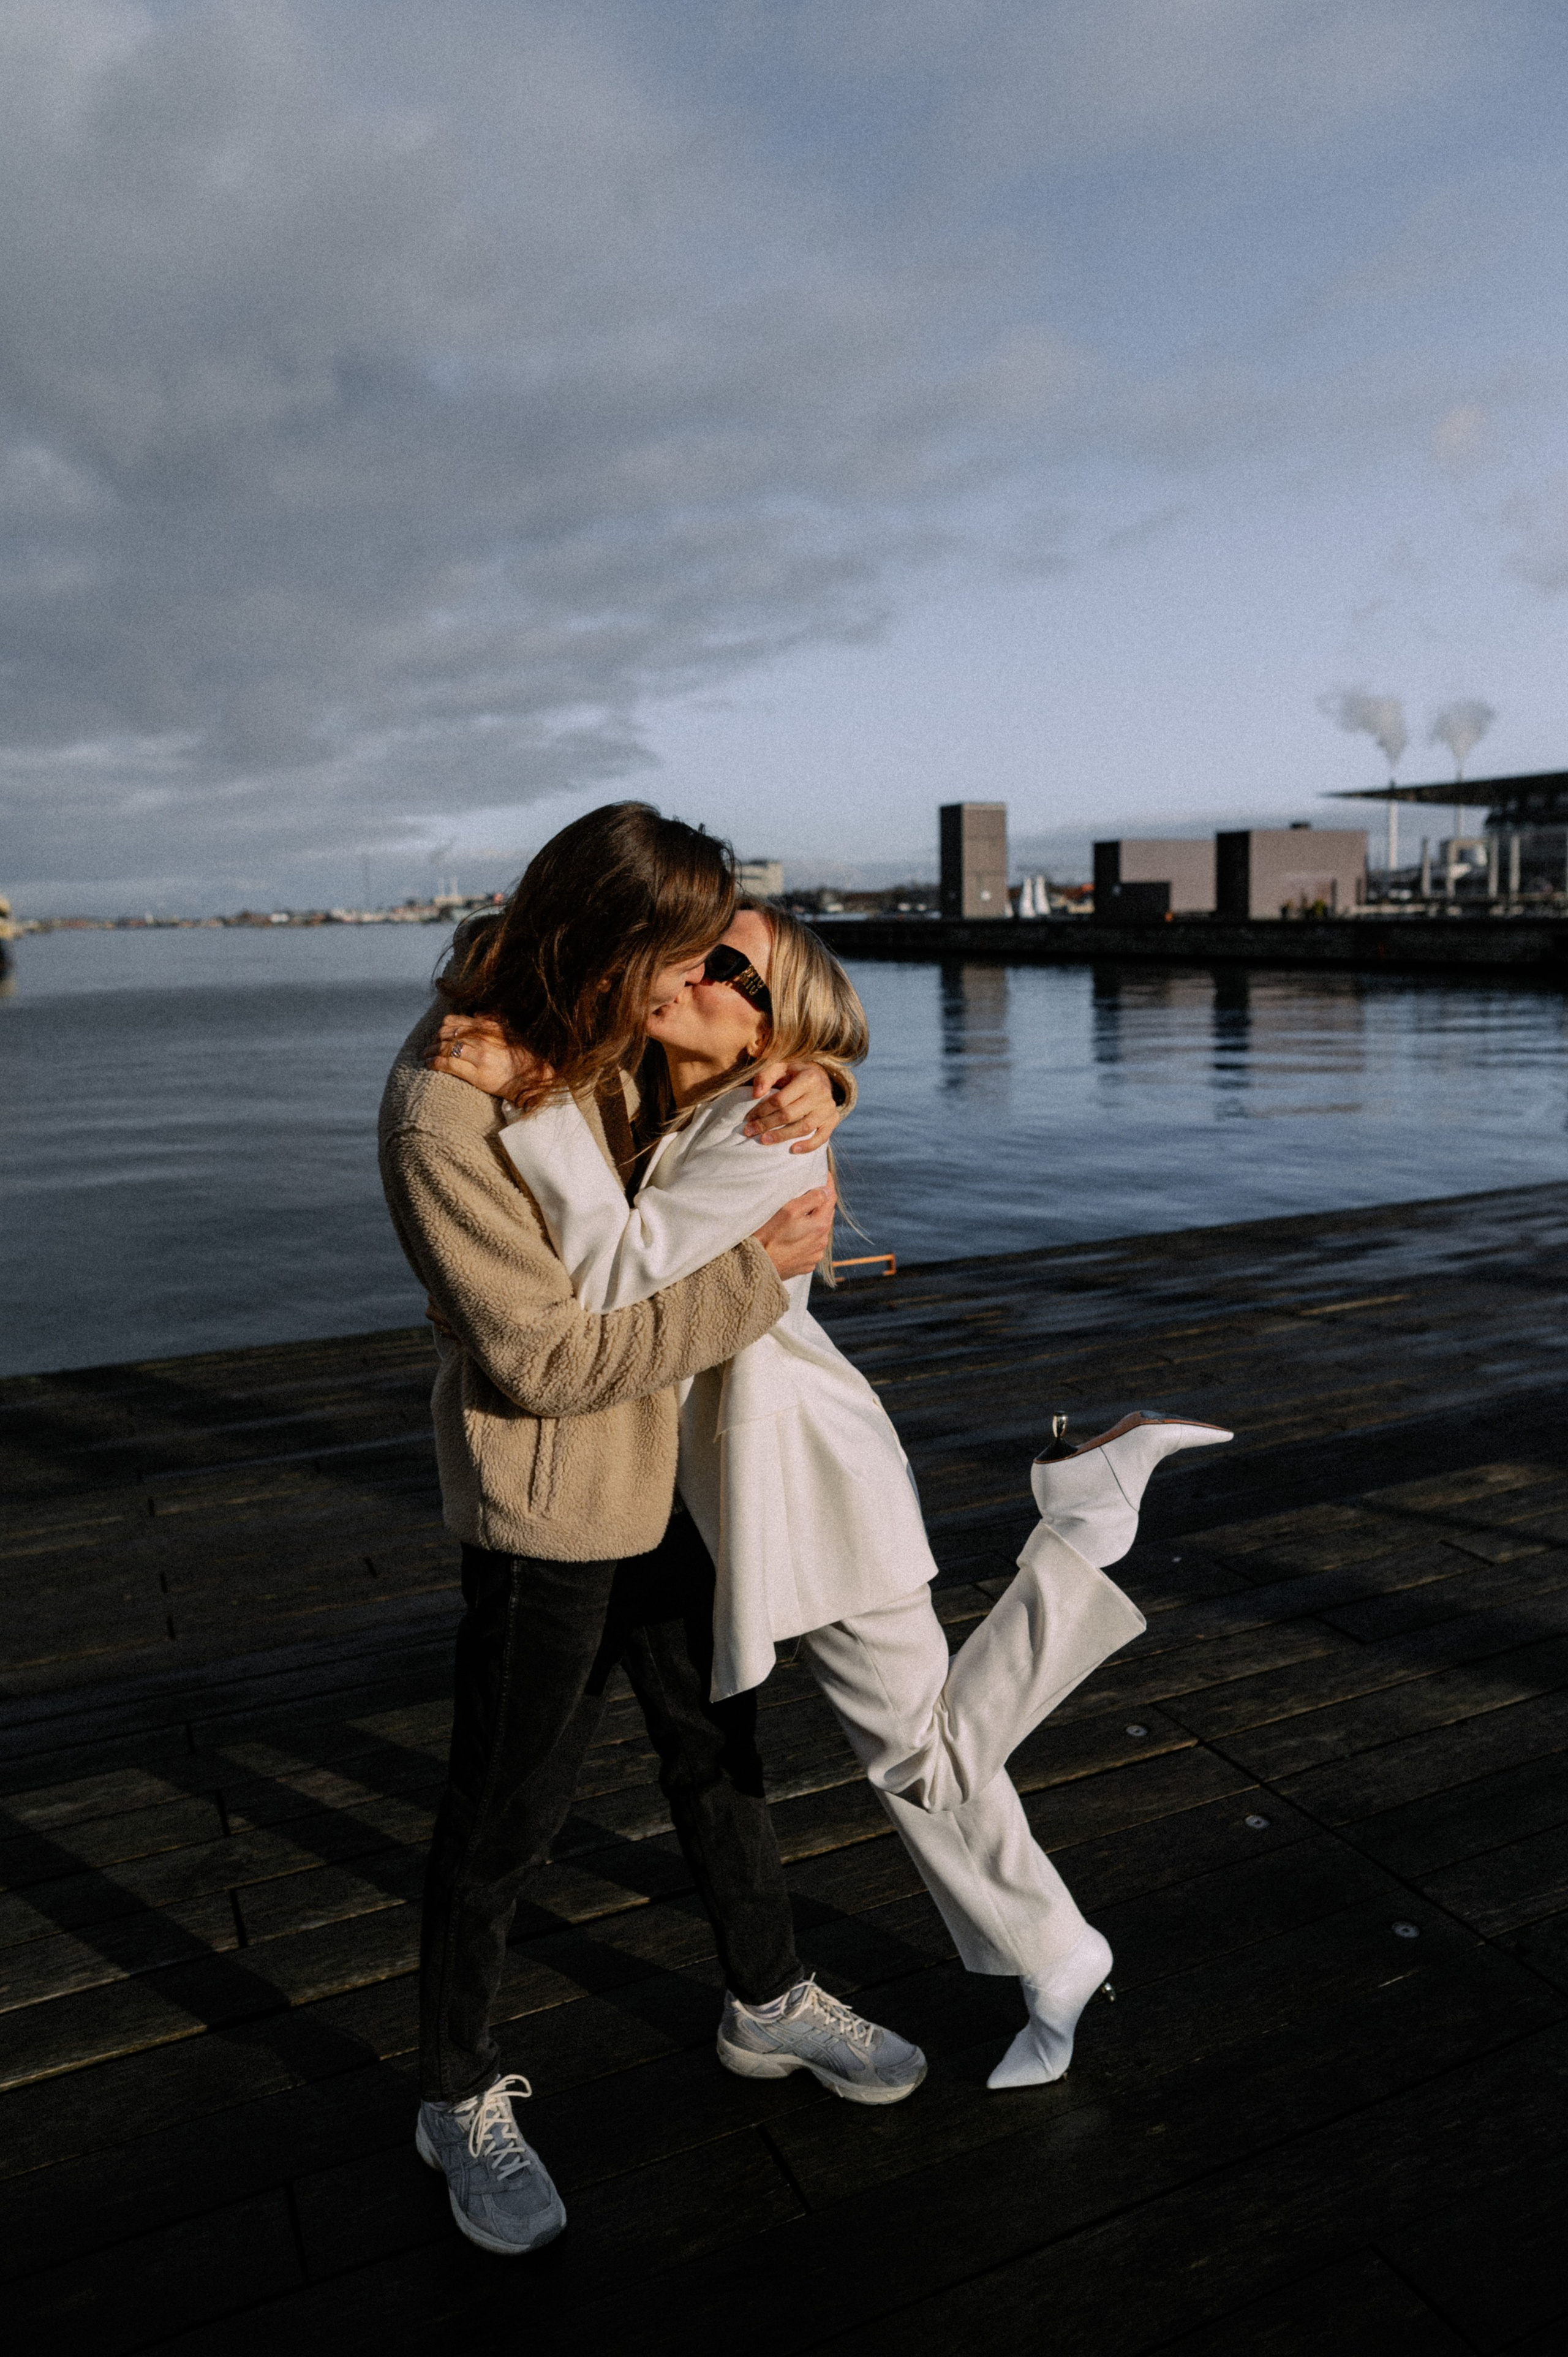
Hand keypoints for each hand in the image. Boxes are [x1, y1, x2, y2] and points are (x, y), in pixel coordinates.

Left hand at [426, 1015, 543, 1100]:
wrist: (533, 1079)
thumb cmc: (523, 1058)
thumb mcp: (509, 1033)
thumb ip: (492, 1021)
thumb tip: (475, 1014)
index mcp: (488, 1027)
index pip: (456, 1021)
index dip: (443, 1028)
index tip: (439, 1035)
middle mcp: (482, 1038)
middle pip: (447, 1033)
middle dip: (435, 1039)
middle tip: (429, 1046)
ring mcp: (479, 1055)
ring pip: (445, 1047)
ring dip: (431, 1051)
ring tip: (425, 1056)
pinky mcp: (476, 1073)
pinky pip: (448, 1064)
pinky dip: (435, 1063)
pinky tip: (429, 1065)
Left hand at [744, 1060, 844, 1152]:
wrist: (821, 1076)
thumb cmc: (795, 1074)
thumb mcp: (780, 1068)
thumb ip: (765, 1077)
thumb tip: (755, 1094)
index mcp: (808, 1078)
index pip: (780, 1100)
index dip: (762, 1110)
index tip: (748, 1118)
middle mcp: (821, 1094)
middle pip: (790, 1115)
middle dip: (767, 1124)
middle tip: (750, 1132)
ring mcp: (828, 1108)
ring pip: (803, 1127)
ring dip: (782, 1136)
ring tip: (764, 1140)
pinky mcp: (833, 1120)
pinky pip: (822, 1137)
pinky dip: (808, 1146)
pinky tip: (793, 1150)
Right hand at [755, 1180, 835, 1278]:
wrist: (755, 1268)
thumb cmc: (768, 1236)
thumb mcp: (788, 1210)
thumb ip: (811, 1199)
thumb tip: (826, 1191)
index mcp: (820, 1225)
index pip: (830, 1198)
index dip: (828, 1184)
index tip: (824, 1173)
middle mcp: (821, 1242)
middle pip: (825, 1215)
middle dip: (820, 1202)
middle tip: (810, 1190)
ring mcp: (814, 1255)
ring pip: (818, 1231)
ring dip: (813, 1221)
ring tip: (800, 1214)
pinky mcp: (805, 1264)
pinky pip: (810, 1246)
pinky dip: (806, 1237)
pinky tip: (794, 1234)